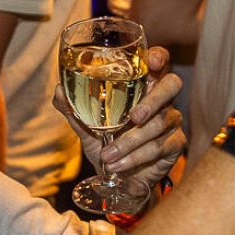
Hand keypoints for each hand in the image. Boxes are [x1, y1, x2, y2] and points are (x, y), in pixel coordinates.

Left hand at [55, 46, 186, 189]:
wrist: (119, 177)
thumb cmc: (106, 142)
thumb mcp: (86, 125)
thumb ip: (73, 107)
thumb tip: (59, 90)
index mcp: (142, 85)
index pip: (157, 61)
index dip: (157, 57)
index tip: (151, 62)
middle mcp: (161, 98)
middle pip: (172, 85)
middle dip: (153, 100)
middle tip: (134, 118)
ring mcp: (171, 120)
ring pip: (160, 123)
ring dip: (130, 142)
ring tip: (107, 156)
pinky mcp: (175, 144)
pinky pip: (160, 146)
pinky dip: (135, 157)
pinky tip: (117, 164)